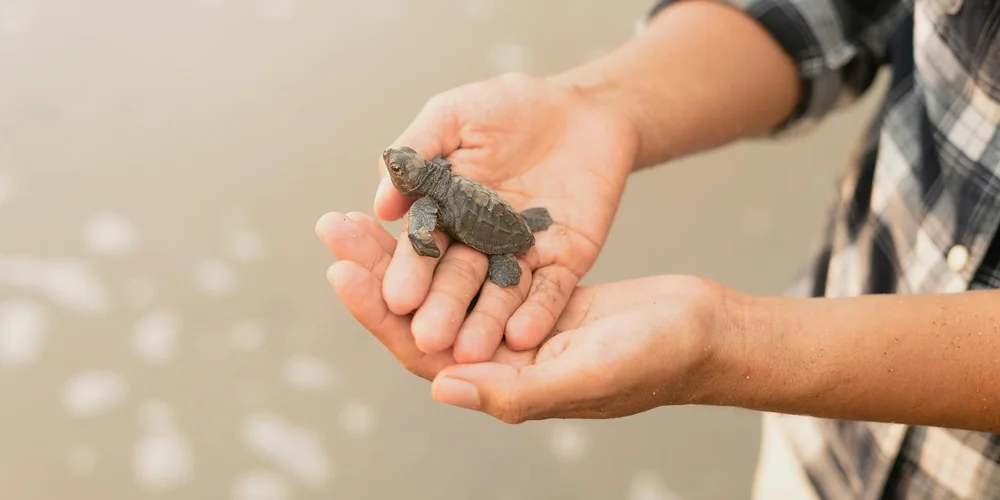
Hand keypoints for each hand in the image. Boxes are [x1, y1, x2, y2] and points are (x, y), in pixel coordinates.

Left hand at [316, 211, 738, 422]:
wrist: (703, 331)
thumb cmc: (655, 360)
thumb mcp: (588, 374)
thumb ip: (515, 390)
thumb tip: (439, 386)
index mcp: (501, 386)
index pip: (421, 351)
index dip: (378, 311)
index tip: (340, 268)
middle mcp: (497, 359)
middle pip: (420, 312)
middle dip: (377, 269)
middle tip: (334, 224)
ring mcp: (511, 327)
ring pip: (442, 285)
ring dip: (403, 250)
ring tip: (364, 212)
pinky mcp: (528, 295)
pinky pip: (474, 266)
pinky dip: (448, 238)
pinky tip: (425, 210)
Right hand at [372, 72, 638, 361]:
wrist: (582, 108)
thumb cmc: (509, 105)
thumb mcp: (454, 115)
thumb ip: (418, 153)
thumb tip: (382, 205)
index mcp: (443, 212)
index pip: (421, 247)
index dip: (408, 271)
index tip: (394, 297)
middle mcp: (477, 242)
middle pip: (457, 281)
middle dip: (442, 308)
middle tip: (428, 338)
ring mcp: (521, 256)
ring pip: (501, 295)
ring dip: (485, 323)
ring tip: (472, 352)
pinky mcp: (563, 261)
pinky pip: (552, 291)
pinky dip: (538, 312)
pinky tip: (523, 336)